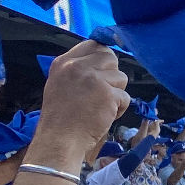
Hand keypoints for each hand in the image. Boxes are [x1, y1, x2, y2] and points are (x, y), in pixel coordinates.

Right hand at [35, 39, 126, 158]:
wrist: (60, 140)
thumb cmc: (61, 117)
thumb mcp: (60, 83)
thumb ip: (78, 70)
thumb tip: (104, 59)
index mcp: (64, 63)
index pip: (93, 44)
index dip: (103, 58)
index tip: (103, 71)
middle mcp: (77, 66)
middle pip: (110, 57)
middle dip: (111, 75)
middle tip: (102, 92)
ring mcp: (93, 79)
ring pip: (121, 77)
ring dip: (116, 93)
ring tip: (102, 106)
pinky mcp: (108, 94)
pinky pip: (125, 96)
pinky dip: (119, 109)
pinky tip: (105, 116)